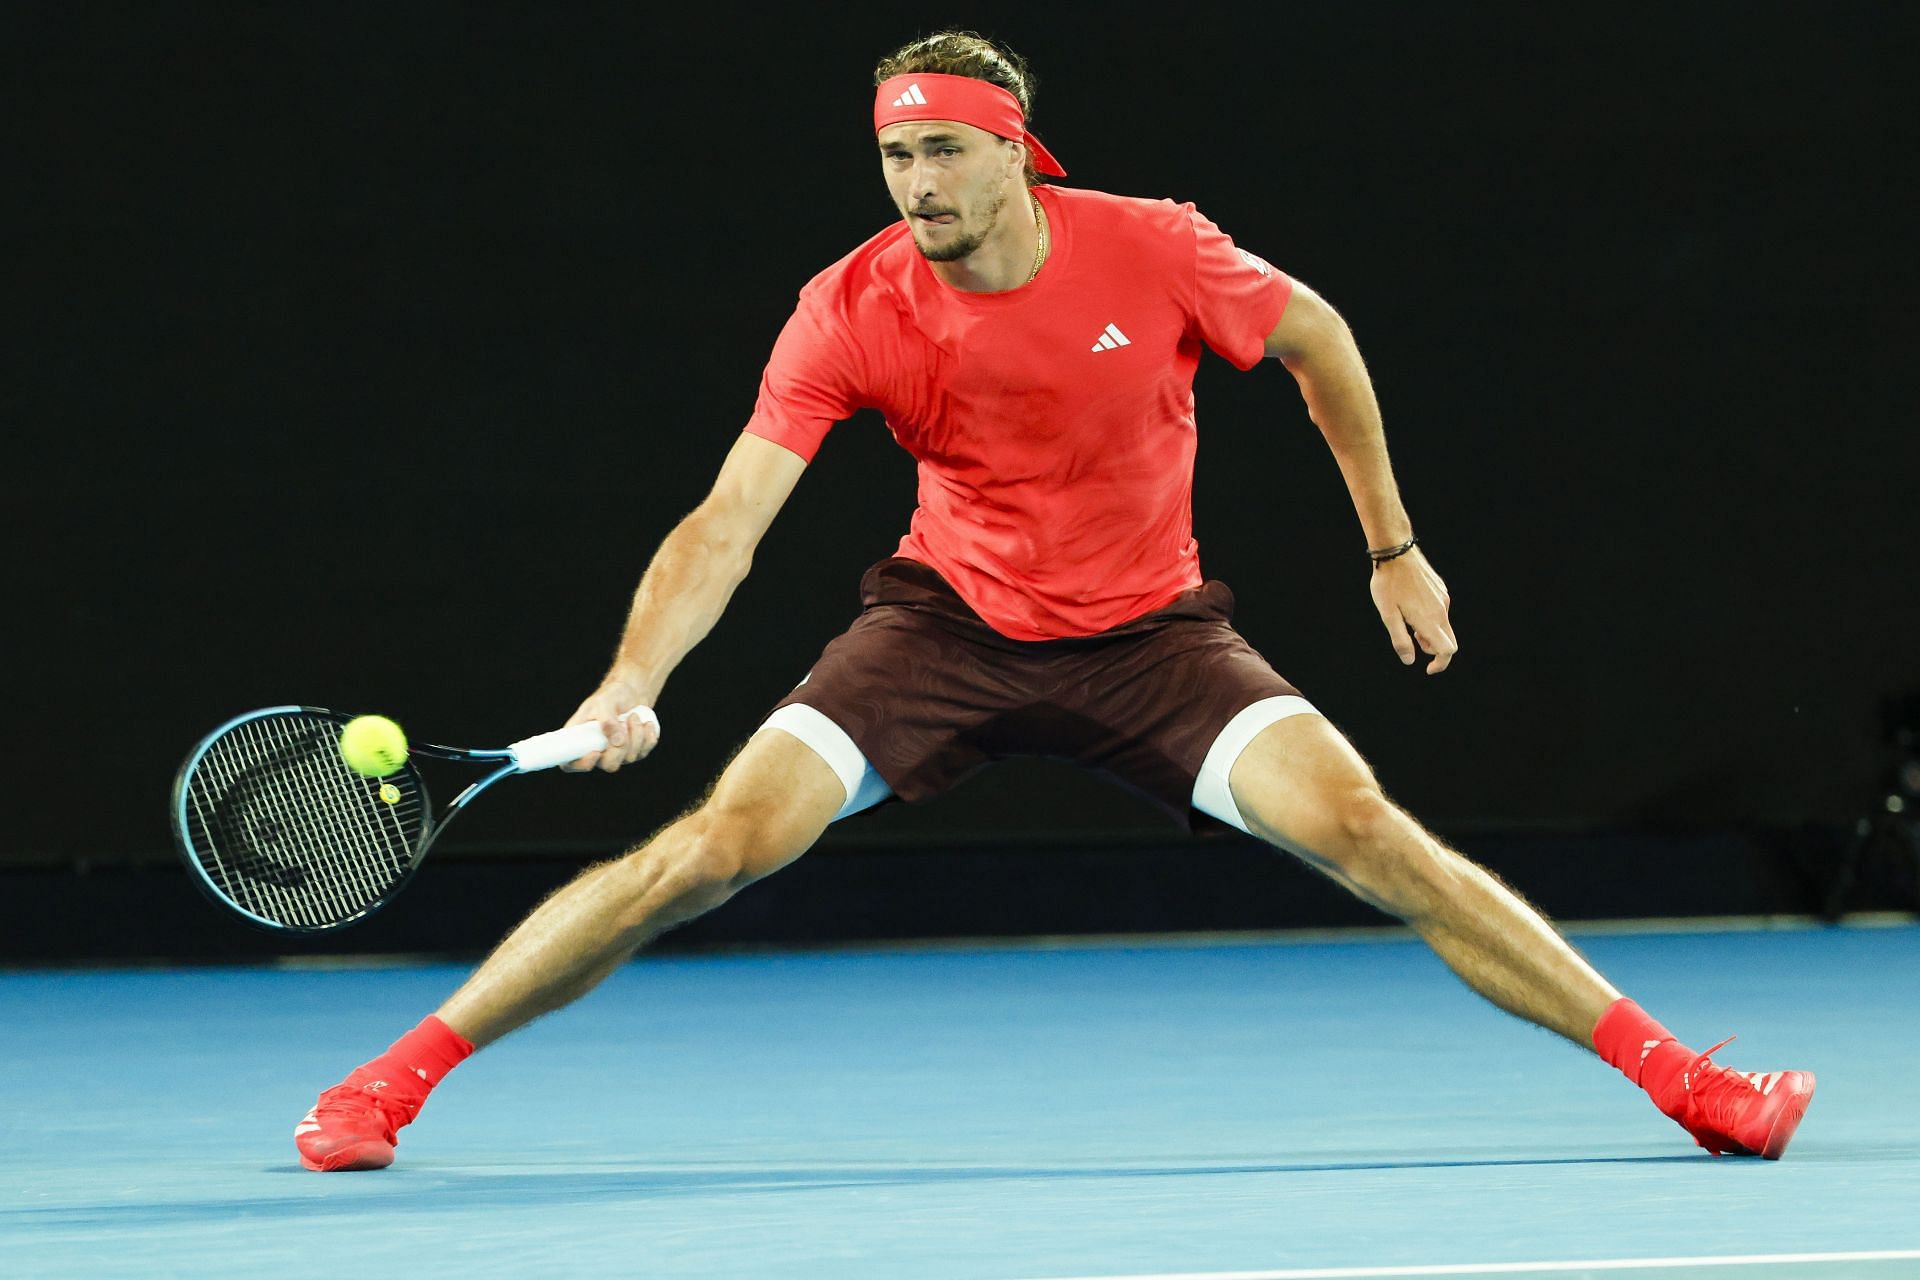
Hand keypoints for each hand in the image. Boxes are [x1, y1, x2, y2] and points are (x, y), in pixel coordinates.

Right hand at [559, 677, 661, 773]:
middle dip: (621, 746)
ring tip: (633, 716)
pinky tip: (645, 723)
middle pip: (609, 765)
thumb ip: (607, 720)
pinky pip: (644, 751)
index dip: (581, 764)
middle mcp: (597, 751)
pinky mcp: (634, 752)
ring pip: (630, 758)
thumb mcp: (604, 703)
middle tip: (623, 724)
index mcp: (578, 740)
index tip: (596, 752)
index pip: (571, 764)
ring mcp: (617, 754)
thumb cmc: (609, 697)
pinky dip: (648, 736)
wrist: (629, 694)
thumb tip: (618, 742)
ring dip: (636, 735)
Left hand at [1368, 548, 1457, 674]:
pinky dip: (1430, 618)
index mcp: (1429, 620)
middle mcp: (1441, 610)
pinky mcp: (1441, 589)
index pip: (1447, 650)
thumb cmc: (1388, 584)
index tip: (1428, 669)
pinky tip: (1412, 606)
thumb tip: (1410, 661)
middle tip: (1412, 638)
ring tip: (1408, 620)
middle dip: (1433, 648)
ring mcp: (1443, 598)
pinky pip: (1441, 611)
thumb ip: (1400, 640)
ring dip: (1430, 632)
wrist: (1396, 552)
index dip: (1440, 664)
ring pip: (1444, 625)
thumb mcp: (1388, 615)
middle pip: (1449, 640)